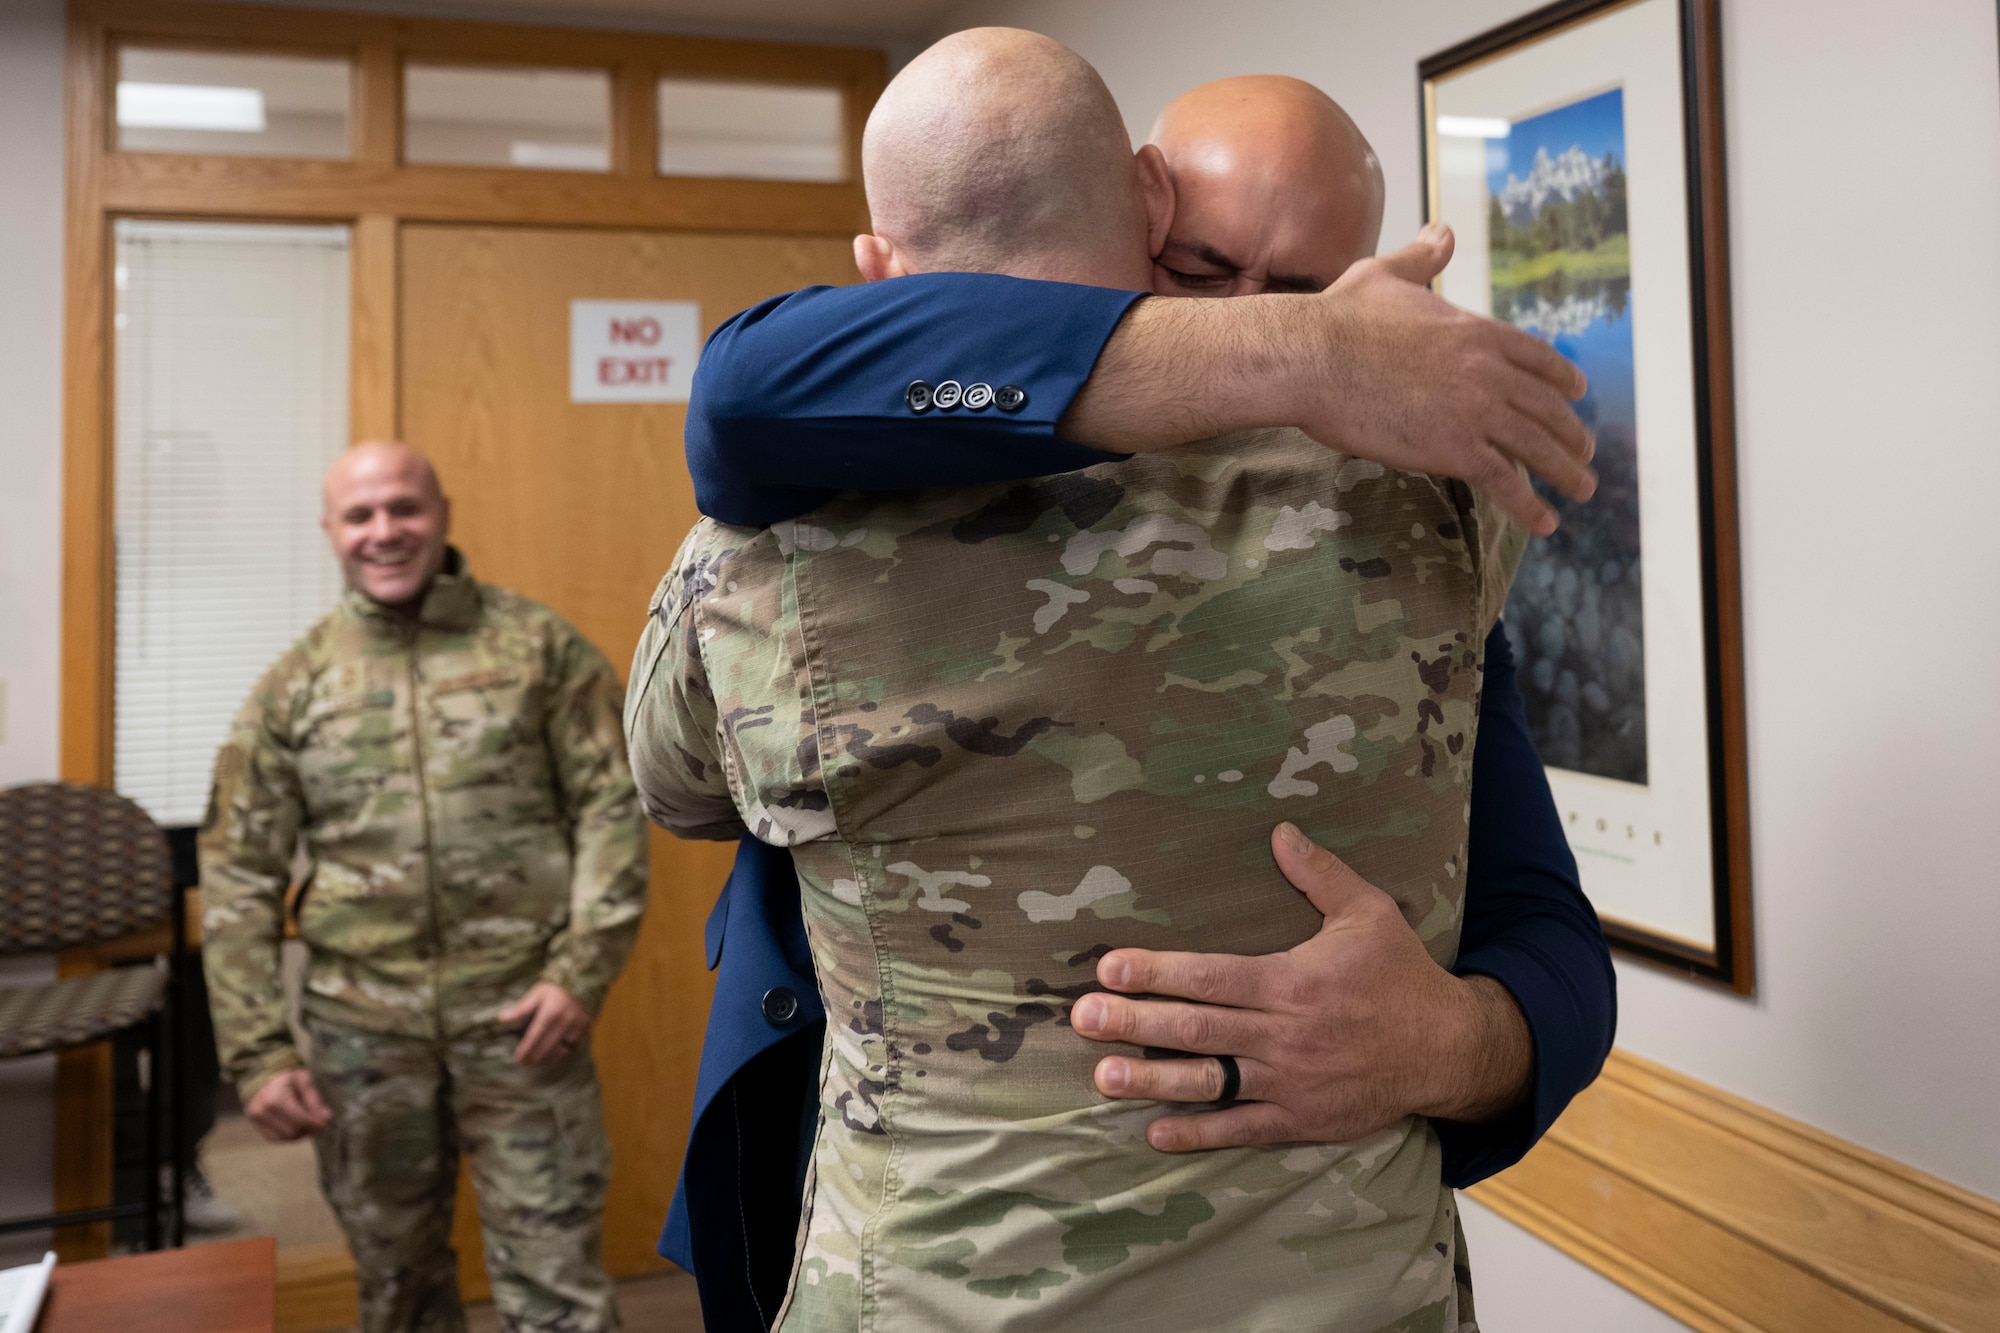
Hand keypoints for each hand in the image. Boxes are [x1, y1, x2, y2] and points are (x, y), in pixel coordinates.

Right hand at [244, 1068, 331, 1142]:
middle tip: (319, 1123)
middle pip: (292, 1130)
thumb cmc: (286, 1078)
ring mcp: (257, 1121)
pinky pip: (276, 1138)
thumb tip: (326, 1117)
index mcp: (274, 1097)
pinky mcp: (257, 1127)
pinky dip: (289, 1136)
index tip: (325, 1123)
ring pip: (285, 1137)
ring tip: (309, 1123)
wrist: (263, 1079)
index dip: (314, 1123)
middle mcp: (262, 1111)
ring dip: (300, 1134)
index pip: (299, 1118)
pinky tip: (298, 1126)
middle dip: (309, 1129)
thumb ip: (314, 1099)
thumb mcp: (303, 1080)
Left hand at [498, 982, 593, 1065]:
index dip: (526, 1050)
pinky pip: (573, 1047)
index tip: (518, 1058)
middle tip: (526, 1062)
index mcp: (550, 1013)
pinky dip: (563, 1052)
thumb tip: (501, 1018)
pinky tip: (554, 1053)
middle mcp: (564, 1022)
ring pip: (561, 1051)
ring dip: (548, 1057)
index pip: (534, 1038)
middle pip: (547, 1048)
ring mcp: (577, 1027)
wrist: (585, 981)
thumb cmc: (557, 988)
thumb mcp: (537, 993)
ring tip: (539, 1059)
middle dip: (535, 1058)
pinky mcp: (586, 1030)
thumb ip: (521, 1008)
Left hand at [1070, 822, 1532, 1151]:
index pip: (1210, 976)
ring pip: (1211, 1081)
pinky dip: (1199, 1133)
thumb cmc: (1403, 975)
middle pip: (1197, 1028)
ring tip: (1104, 1075)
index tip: (1108, 968)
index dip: (1156, 972)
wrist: (1449, 1049)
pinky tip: (1155, 1130)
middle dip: (1135, 1023)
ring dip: (1153, 1079)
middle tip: (1082, 1019)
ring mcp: (1291, 1082)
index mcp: (1292, 981)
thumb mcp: (1368, 913)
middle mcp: (1284, 1034)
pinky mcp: (1302, 1119)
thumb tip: (1279, 830)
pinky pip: (1242, 1128)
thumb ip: (1319, 874)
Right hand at [1294, 223, 1594, 535]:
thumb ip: (1422, 258)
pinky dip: (1531, 506)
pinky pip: (1505, 482)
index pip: (1537, 357)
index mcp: (1477, 331)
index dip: (1562, 378)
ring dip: (1566, 471)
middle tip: (1585, 451)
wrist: (1312, 357)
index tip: (1577, 393)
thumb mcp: (1386, 274)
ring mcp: (1476, 411)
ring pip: (1538, 446)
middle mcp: (1488, 370)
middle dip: (1571, 432)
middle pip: (1547, 406)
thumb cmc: (1338, 317)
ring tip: (1582, 488)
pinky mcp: (1455, 449)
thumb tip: (1443, 232)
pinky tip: (1546, 522)